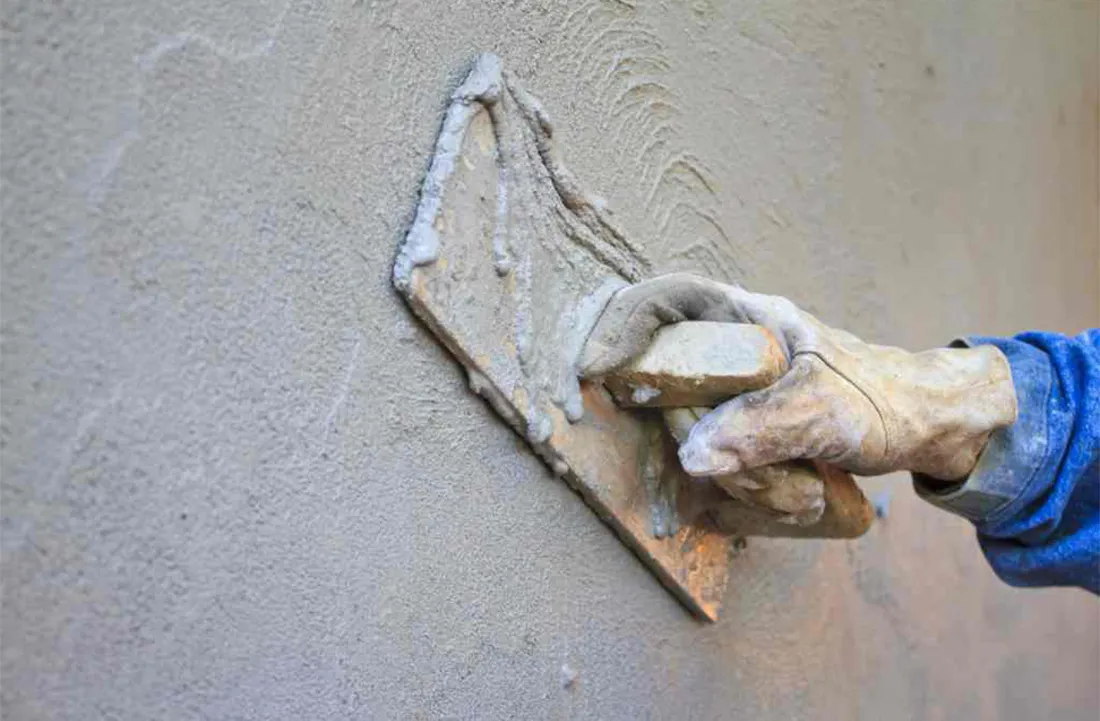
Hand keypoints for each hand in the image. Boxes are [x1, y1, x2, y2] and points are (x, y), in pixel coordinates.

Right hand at [580, 274, 1017, 480]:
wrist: (929, 423)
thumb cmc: (884, 398)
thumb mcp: (825, 411)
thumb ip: (760, 428)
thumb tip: (692, 454)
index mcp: (750, 320)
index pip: (669, 299)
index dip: (626, 323)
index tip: (598, 367)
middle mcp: (736, 349)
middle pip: (672, 380)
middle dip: (696, 433)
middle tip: (736, 466)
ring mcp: (741, 391)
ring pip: (696, 430)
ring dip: (738, 472)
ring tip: (793, 486)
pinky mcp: (748, 425)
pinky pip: (720, 456)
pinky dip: (745, 486)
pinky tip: (790, 494)